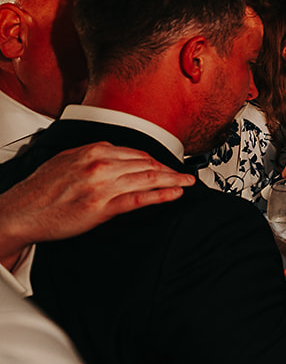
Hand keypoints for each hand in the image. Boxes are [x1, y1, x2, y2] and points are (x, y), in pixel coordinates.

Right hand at [0, 143, 192, 267]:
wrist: (20, 212)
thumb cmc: (40, 190)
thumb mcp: (66, 161)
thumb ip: (91, 156)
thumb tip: (111, 154)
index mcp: (93, 151)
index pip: (135, 153)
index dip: (155, 160)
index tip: (166, 164)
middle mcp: (100, 165)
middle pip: (146, 164)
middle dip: (169, 169)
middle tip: (185, 173)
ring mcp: (103, 186)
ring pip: (147, 178)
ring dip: (172, 180)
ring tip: (187, 182)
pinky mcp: (103, 206)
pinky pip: (140, 199)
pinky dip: (162, 194)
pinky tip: (175, 193)